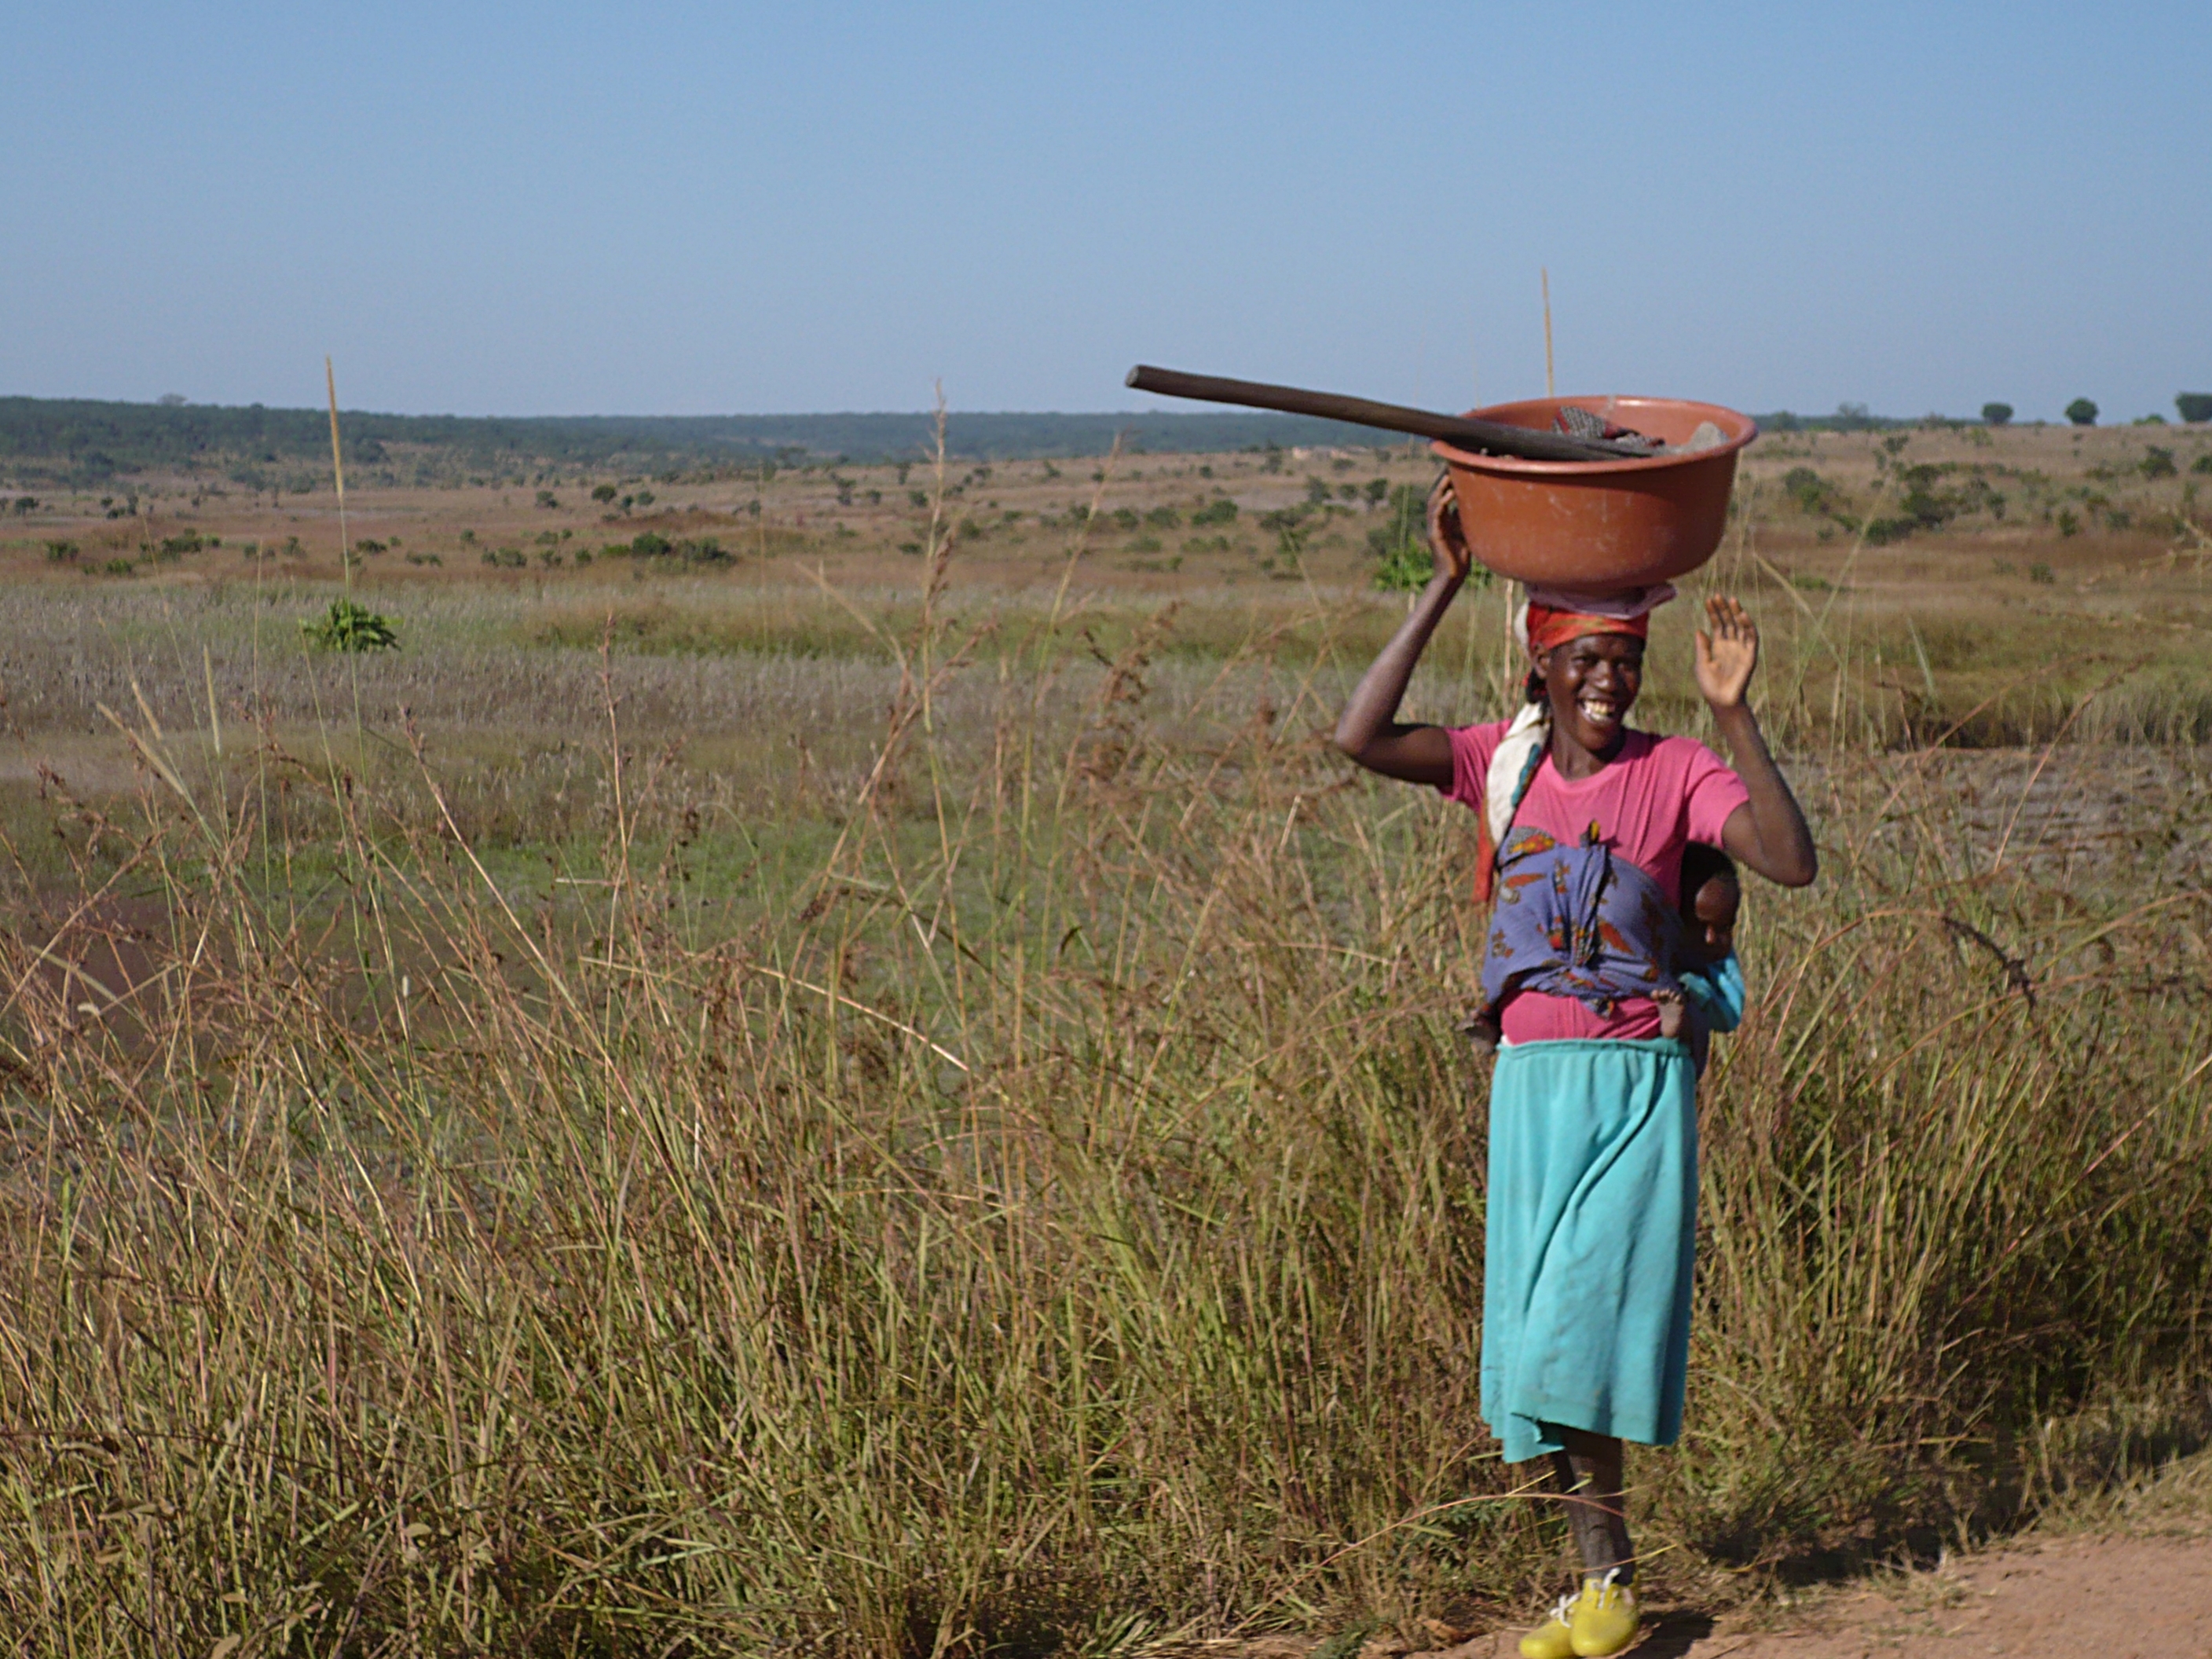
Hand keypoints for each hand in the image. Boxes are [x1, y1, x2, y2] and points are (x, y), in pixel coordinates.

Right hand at [1424, 474, 1472, 581]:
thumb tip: (1480, 502)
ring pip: (1433, 502)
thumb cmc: (1460, 555)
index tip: (1458, 464)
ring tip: (1448, 473)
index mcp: (1443, 518)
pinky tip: (1450, 493)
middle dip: (1443, 477)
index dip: (1449, 478)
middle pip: (1436, 493)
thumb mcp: (1467, 531)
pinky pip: (1437, 516)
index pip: (1444, 493)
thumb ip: (1468, 517)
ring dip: (1440, 486)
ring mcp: (1434, 527)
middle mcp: (1436, 520)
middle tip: (1452, 462)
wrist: (1452, 576)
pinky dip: (1443, 503)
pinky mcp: (1435, 536)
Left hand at [1695, 594, 1757, 709]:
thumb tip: (1699, 629)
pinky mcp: (1750, 655)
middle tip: (1718, 595)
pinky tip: (1742, 615)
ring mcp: (1741, 648)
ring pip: (1741, 626)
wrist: (1721, 700)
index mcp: (1718, 646)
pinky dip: (1748, 626)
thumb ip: (1702, 647)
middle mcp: (1730, 644)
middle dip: (1724, 609)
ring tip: (1731, 599)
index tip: (1708, 600)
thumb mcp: (1702, 663)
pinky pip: (1751, 638)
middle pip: (1728, 622)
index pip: (1717, 624)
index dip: (1713, 612)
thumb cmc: (1709, 685)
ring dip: (1737, 613)